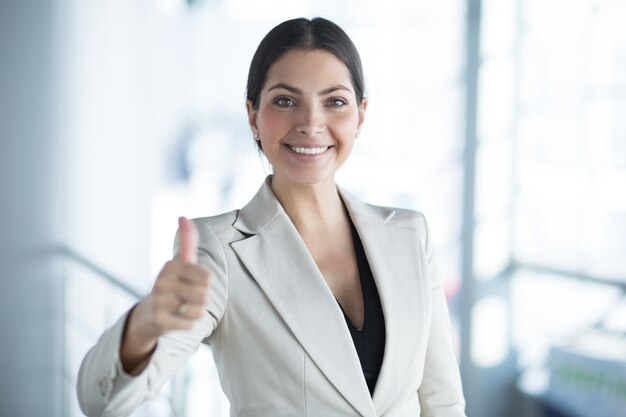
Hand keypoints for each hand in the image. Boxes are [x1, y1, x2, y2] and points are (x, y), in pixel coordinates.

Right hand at [120, 217, 210, 373]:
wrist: (149, 313)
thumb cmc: (173, 285)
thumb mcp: (181, 263)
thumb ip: (187, 241)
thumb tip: (183, 216)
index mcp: (171, 265)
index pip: (208, 278)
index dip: (205, 284)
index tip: (192, 282)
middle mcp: (162, 281)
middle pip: (205, 295)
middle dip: (200, 300)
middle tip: (186, 298)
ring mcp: (159, 300)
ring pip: (198, 311)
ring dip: (194, 312)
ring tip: (181, 308)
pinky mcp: (158, 319)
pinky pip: (190, 324)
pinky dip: (187, 324)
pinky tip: (176, 319)